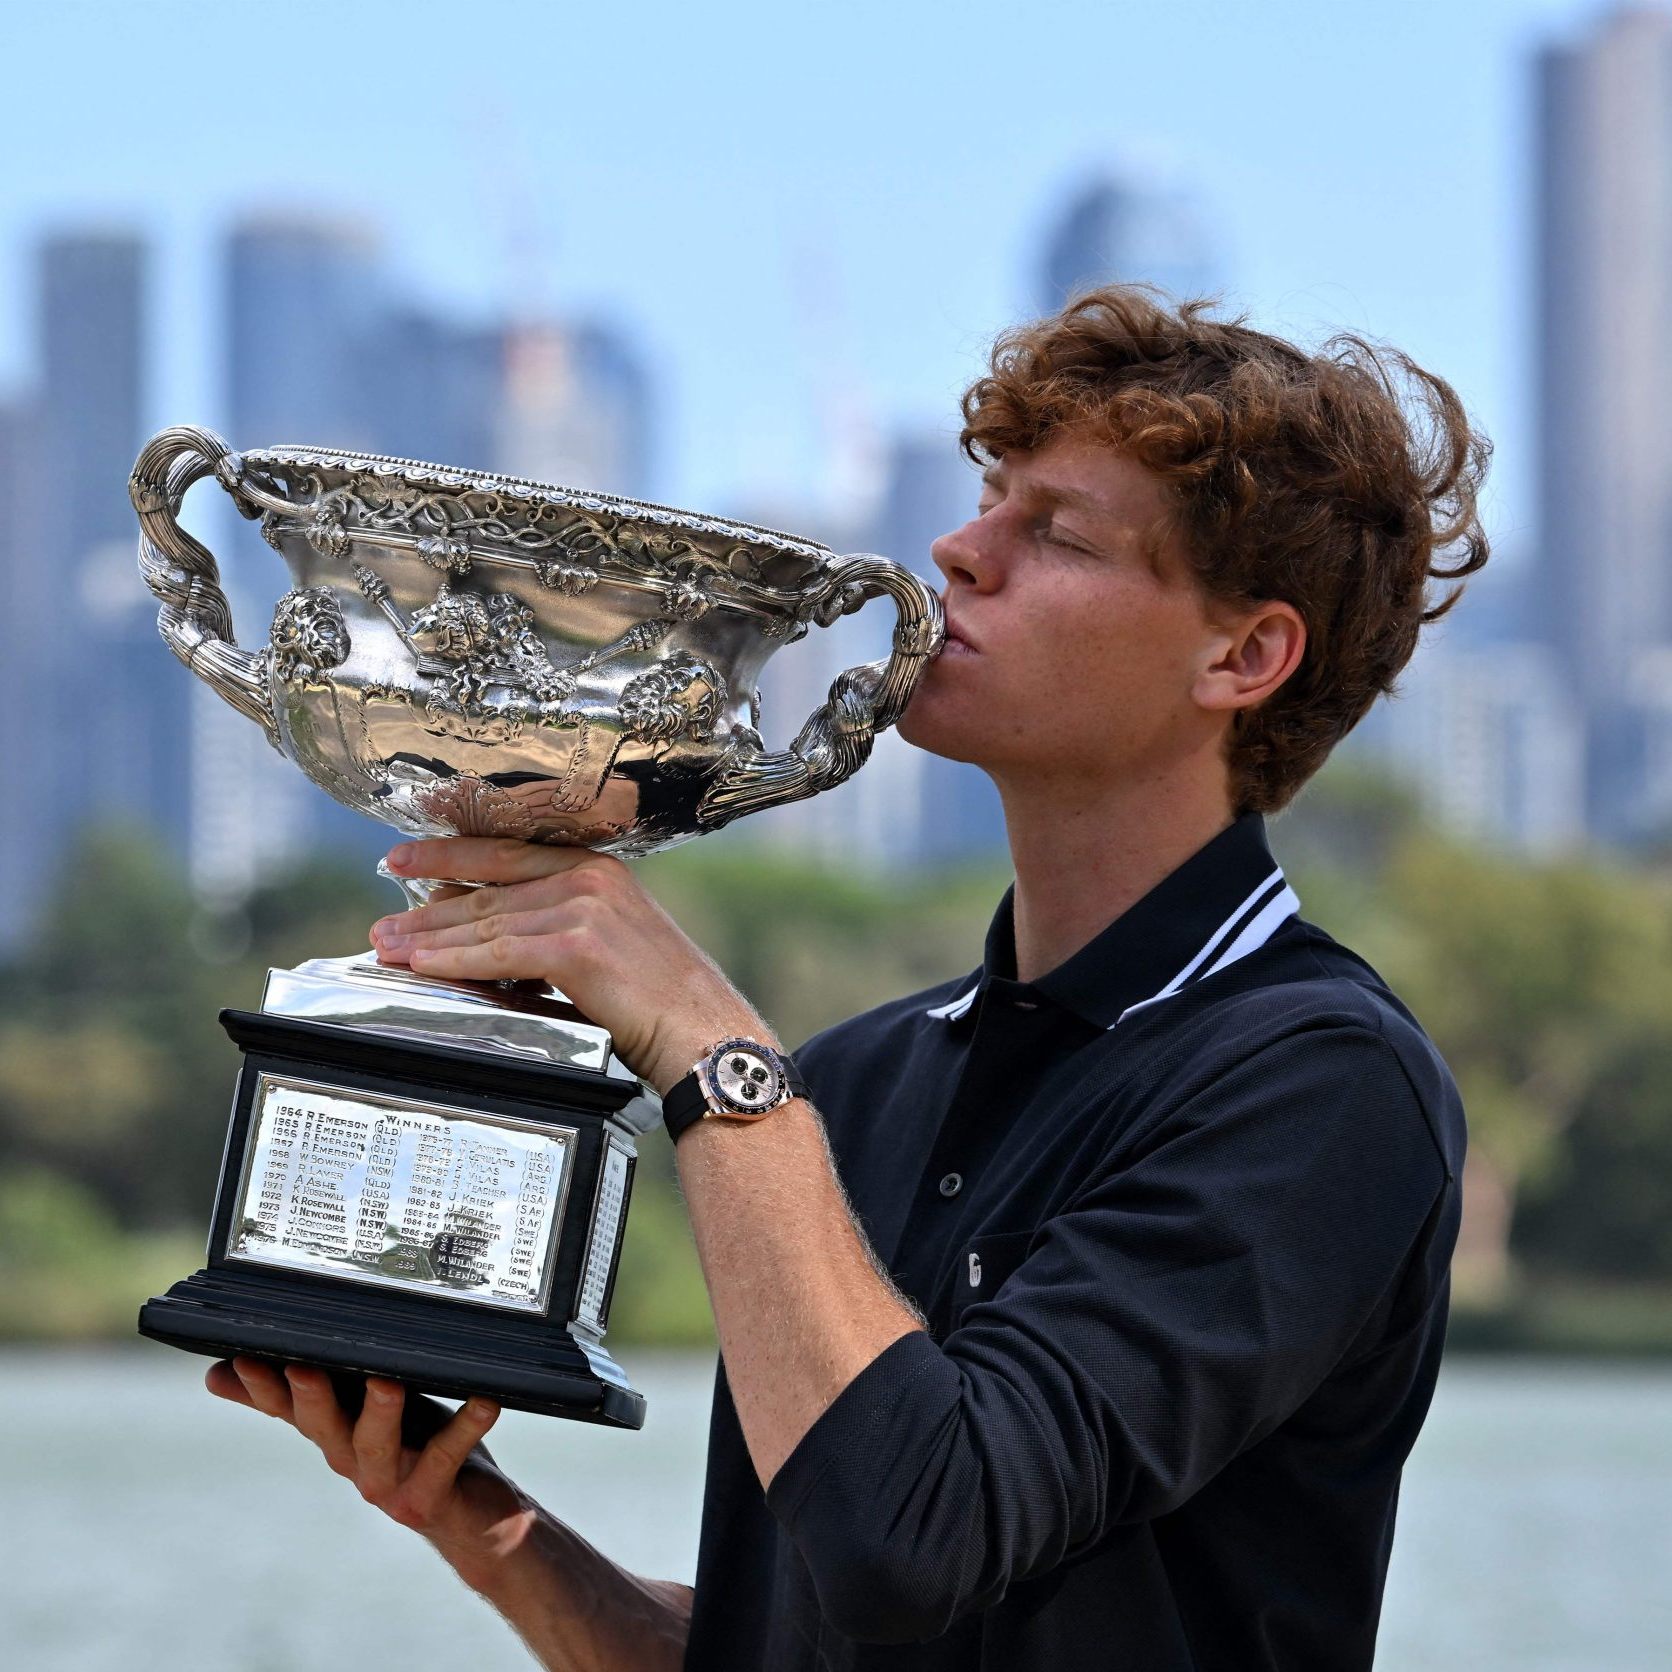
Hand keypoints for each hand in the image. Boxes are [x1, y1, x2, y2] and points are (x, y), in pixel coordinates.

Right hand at [207, 1358, 531, 1590]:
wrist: (474, 1519)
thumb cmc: (418, 1446)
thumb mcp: (363, 1410)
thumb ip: (315, 1389)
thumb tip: (224, 1371)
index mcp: (333, 1434)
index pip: (287, 1408)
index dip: (262, 1388)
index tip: (241, 1358)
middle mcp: (352, 1462)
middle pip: (322, 1428)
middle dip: (309, 1399)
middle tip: (302, 1368)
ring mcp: (390, 1483)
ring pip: (376, 1447)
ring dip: (379, 1415)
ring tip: (386, 1383)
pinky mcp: (431, 1497)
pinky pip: (447, 1456)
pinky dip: (466, 1427)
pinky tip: (485, 1401)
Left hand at [368, 838, 773, 1093]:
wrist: (705, 1033)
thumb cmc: (664, 1003)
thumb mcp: (612, 944)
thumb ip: (560, 927)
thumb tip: (495, 933)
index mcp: (600, 870)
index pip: (507, 852)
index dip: (449, 855)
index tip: (405, 860)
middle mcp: (591, 878)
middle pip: (488, 888)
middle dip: (426, 906)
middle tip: (384, 922)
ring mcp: (584, 908)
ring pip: (486, 921)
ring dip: (429, 937)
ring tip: (389, 947)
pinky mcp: (576, 946)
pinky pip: (498, 953)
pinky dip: (454, 960)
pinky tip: (424, 965)